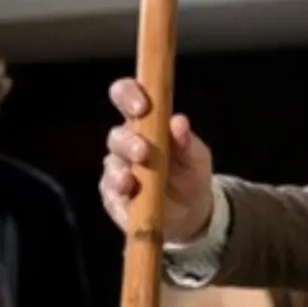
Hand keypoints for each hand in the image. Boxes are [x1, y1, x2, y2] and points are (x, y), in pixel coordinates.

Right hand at [100, 77, 215, 241]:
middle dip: (127, 143)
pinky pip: (112, 196)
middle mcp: (126, 143)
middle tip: (143, 151)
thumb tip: (179, 122)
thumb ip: (186, 142)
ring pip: (111, 167)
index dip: (128, 95)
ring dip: (119, 173)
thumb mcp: (196, 157)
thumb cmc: (190, 173)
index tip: (142, 106)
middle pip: (116, 136)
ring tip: (129, 181)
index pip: (126, 96)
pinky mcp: (114, 197)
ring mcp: (117, 170)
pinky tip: (127, 201)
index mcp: (144, 121)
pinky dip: (119, 198)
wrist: (191, 211)